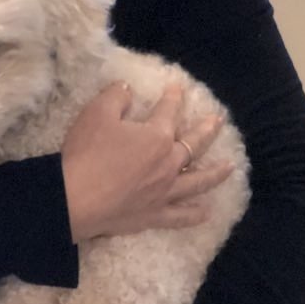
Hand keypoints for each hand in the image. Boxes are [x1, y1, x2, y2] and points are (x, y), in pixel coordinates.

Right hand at [62, 83, 231, 241]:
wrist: (75, 198)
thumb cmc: (87, 153)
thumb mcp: (96, 113)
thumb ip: (116, 96)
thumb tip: (127, 88)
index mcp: (156, 136)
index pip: (168, 112)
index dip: (174, 98)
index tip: (178, 88)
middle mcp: (168, 164)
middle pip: (193, 144)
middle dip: (206, 130)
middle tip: (219, 121)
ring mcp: (164, 192)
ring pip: (197, 181)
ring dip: (215, 173)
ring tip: (229, 167)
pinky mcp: (154, 215)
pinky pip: (181, 216)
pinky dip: (195, 214)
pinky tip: (206, 212)